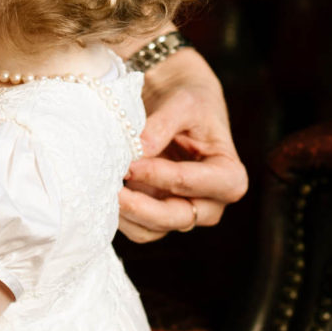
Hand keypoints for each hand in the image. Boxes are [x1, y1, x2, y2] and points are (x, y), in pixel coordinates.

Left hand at [118, 46, 247, 242]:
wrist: (178, 103)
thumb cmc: (190, 101)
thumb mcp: (184, 103)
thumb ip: (162, 125)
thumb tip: (138, 150)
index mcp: (229, 176)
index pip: (190, 183)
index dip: (158, 176)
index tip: (130, 163)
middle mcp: (211, 203)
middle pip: (176, 218)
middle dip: (141, 205)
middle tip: (112, 187)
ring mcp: (183, 212)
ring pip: (153, 229)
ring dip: (125, 213)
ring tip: (102, 188)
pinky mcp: (159, 216)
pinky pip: (138, 228)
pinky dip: (120, 216)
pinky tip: (103, 193)